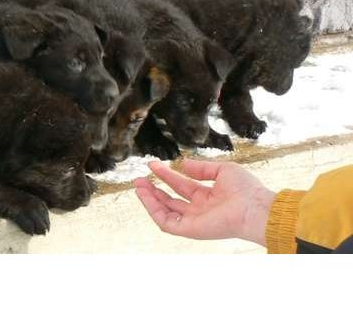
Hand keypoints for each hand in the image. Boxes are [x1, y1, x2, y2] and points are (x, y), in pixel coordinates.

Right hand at [134, 159, 274, 245]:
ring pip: (165, 212)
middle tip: (139, 178)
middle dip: (153, 189)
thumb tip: (183, 164)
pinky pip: (166, 222)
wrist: (256, 207)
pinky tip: (146, 196)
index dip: (166, 175)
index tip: (153, 164)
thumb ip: (201, 168)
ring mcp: (194, 221)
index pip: (181, 185)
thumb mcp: (222, 170)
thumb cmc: (246, 190)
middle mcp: (199, 210)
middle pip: (170, 200)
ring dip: (150, 199)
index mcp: (208, 197)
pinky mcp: (190, 230)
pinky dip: (154, 210)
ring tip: (138, 186)